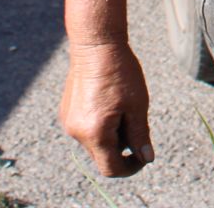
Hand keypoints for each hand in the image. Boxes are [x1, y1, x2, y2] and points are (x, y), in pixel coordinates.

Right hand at [60, 41, 154, 176]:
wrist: (95, 45)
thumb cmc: (120, 72)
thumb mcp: (137, 105)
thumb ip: (140, 135)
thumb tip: (146, 158)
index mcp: (95, 133)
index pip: (111, 168)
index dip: (130, 167)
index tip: (144, 155)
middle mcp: (77, 132)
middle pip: (102, 156)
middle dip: (122, 148)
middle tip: (135, 121)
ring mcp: (69, 122)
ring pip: (94, 143)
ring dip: (111, 135)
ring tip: (122, 107)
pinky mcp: (66, 112)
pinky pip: (85, 129)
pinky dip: (100, 125)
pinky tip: (109, 102)